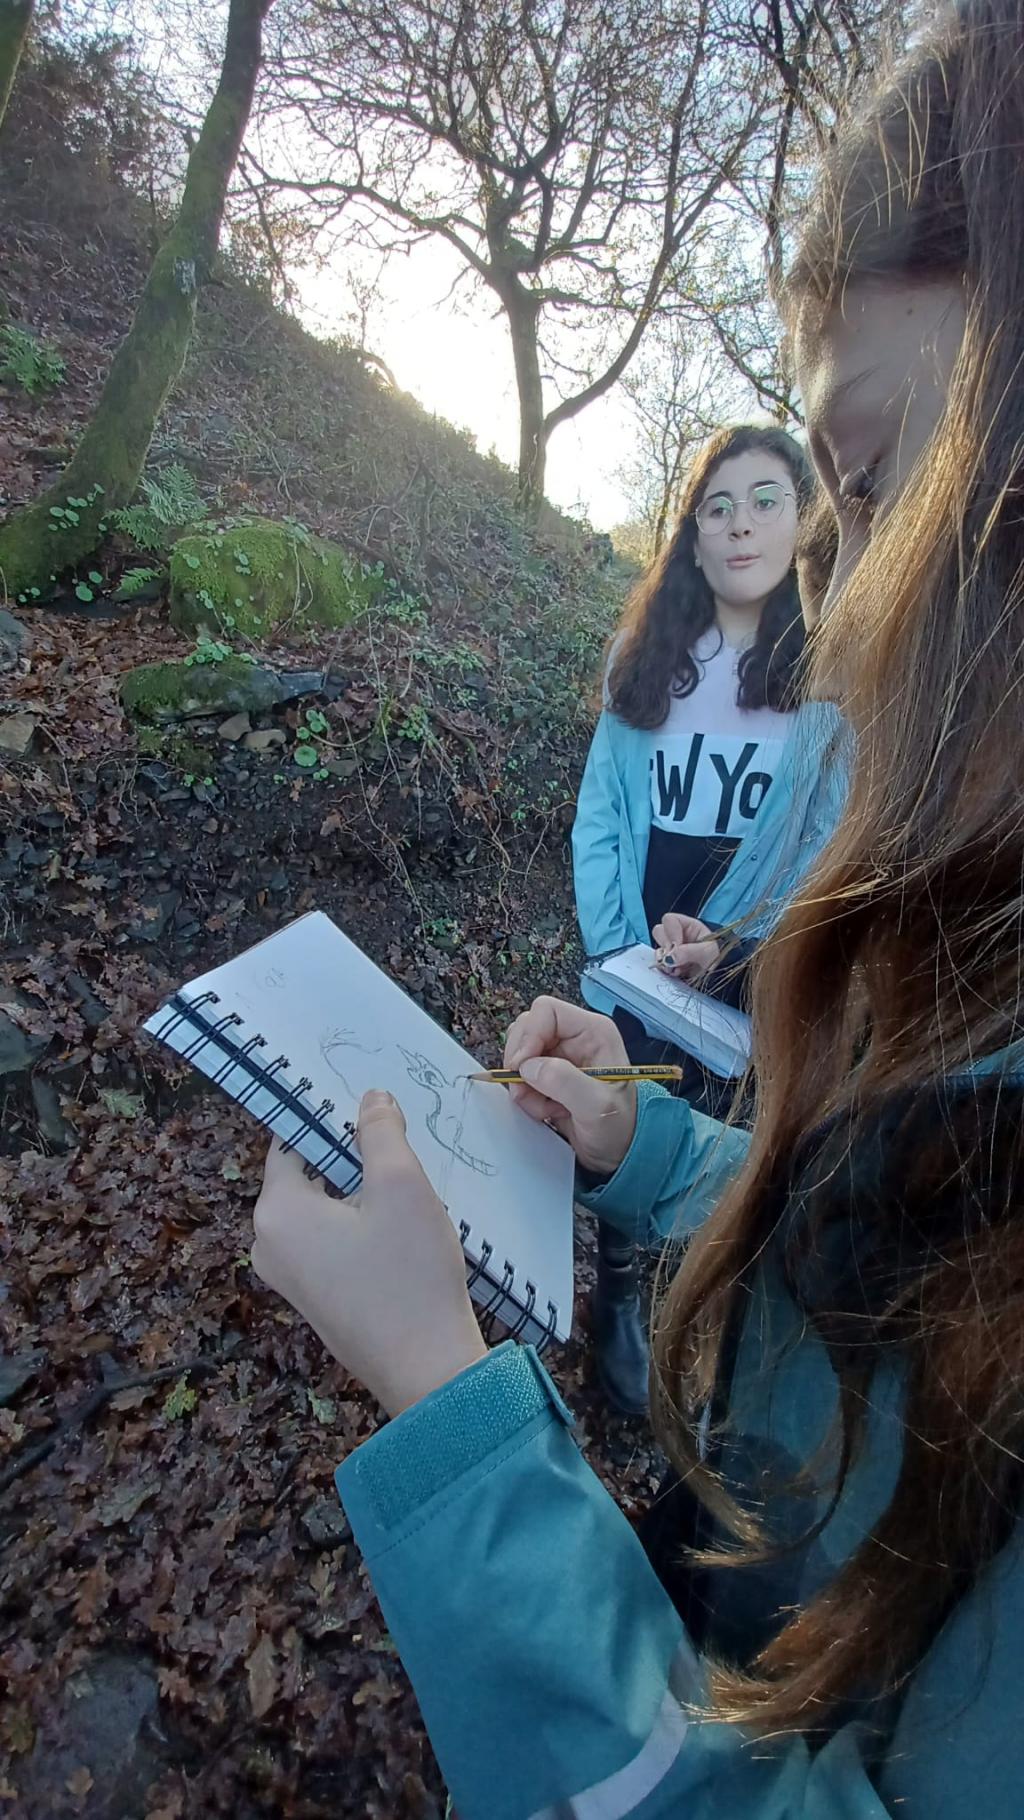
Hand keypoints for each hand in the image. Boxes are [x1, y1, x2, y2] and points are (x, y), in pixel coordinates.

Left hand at [252, 1091, 486, 1416]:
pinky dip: (358, 1224)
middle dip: (347, 1153)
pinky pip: (330, 1243)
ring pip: (321, 1210)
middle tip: (393, 1131)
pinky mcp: (316, 1301)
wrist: (427, 1370)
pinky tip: (399, 1222)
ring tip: (404, 1172)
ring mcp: (290, 1278)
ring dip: (358, 1190)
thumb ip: (380, 1132)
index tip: (362, 1096)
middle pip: (305, 1175)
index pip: (290, 1141)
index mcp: (277, 1211)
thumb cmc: (409, 1273)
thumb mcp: (400, 1186)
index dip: (327, 1114)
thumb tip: (370, 1098)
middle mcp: (269, 1244)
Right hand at [503, 994, 636, 1177]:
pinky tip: (547, 1111)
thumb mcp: (596, 1106)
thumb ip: (564, 1081)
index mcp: (593, 1032)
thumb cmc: (618, 1127)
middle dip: (521, 1062)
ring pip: (520, 1054)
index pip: (547, 1011)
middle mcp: (575, 1038)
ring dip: (523, 1084)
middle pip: (527, 1029)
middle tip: (526, 1092)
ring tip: (545, 1107)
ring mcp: (560, 1056)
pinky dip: (525, 1096)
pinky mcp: (548, 1076)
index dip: (528, 1035)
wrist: (617, 1154)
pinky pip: (521, 1076)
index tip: (520, 1066)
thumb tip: (528, 1066)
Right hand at [651, 913, 719, 981]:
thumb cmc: (719, 959)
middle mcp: (677, 936)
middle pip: (659, 932)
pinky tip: (675, 973)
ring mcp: (672, 949)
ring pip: (658, 949)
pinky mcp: (669, 963)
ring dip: (664, 960)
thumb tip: (669, 957)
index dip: (670, 932)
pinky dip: (664, 969)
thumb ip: (688, 952)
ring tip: (677, 968)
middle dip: (666, 947)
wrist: (719, 976)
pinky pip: (659, 963)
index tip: (677, 946)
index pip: (669, 920)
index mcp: (688, 926)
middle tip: (675, 959)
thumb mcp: (708, 952)